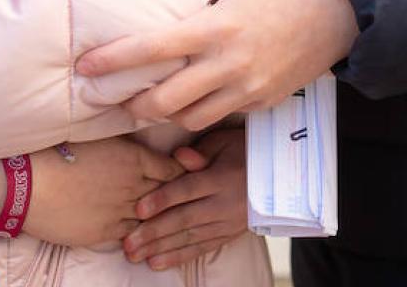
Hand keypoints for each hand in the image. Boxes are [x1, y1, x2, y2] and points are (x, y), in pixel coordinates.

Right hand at [20, 137, 183, 248]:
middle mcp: (133, 186)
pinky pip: (132, 234)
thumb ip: (124, 146)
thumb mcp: (98, 139)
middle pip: (168, 194)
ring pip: (152, 217)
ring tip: (163, 217)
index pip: (174, 169)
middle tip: (182, 198)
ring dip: (157, 217)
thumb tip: (138, 147)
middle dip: (175, 195)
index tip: (184, 175)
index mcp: (134, 159)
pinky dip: (138, 232)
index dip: (182, 172)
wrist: (28, 185)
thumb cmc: (57, 153)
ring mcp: (121, 212)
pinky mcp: (106, 232)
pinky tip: (140, 231)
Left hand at [75, 0, 358, 129]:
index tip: (86, 67)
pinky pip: (220, 118)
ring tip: (144, 102)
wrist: (343, 11)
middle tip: (112, 98)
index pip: (153, 49)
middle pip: (165, 103)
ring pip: (190, 120)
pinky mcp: (262, 103)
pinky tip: (186, 101)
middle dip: (132, 106)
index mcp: (217, 27)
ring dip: (163, 116)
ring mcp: (248, 90)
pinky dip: (197, 115)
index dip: (114, 61)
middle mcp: (229, 65)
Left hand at [125, 128, 248, 268]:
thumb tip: (177, 157)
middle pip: (184, 219)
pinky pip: (200, 249)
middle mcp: (223, 204)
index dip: (162, 199)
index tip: (138, 209)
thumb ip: (199, 152)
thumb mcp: (225, 143)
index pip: (187, 190)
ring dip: (160, 249)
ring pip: (189, 238)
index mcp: (221, 178)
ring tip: (136, 255)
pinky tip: (157, 263)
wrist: (279, 177)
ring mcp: (226, 223)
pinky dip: (178, 257)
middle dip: (153, 232)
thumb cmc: (245, 153)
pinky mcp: (227, 236)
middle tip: (128, 242)